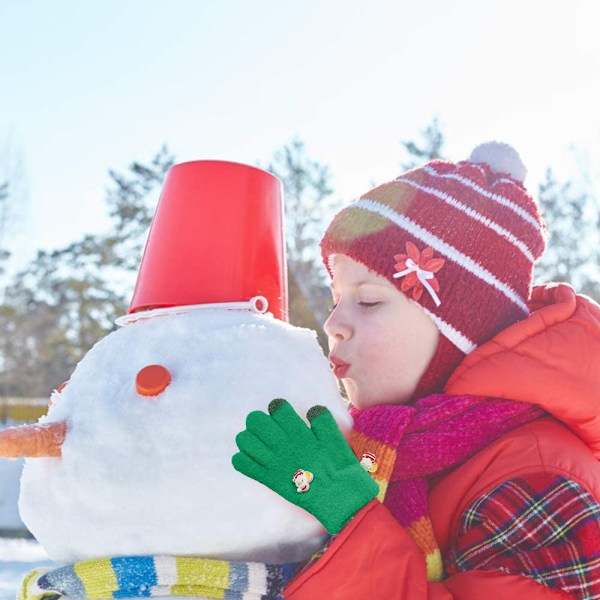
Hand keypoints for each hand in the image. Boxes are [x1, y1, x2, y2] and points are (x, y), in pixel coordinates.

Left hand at [232, 399, 378, 533]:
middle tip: (268, 428)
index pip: (277, 408)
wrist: (339, 498)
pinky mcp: (268, 479)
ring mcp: (273, 463)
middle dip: (259, 420)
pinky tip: (254, 459)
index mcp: (299, 433)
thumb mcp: (336, 438)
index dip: (278, 407)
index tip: (282, 413)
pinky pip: (241, 464)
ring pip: (244, 439)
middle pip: (255, 420)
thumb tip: (312, 409)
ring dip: (249, 437)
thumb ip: (322, 421)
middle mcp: (282, 446)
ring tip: (259, 443)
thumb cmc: (339, 467)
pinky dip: (243, 459)